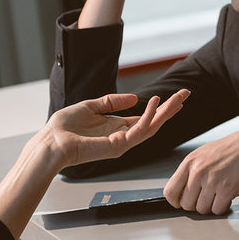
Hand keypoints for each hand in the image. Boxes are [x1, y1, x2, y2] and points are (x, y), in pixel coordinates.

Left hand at [39, 91, 187, 170]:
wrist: (52, 142)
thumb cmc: (64, 128)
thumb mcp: (90, 106)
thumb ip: (111, 102)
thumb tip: (134, 98)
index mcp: (116, 128)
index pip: (145, 118)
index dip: (160, 107)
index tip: (175, 97)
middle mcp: (122, 137)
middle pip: (153, 122)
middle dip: (171, 108)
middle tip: (186, 94)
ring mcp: (122, 143)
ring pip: (152, 126)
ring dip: (167, 111)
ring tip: (179, 97)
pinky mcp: (119, 146)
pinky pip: (140, 130)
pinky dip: (149, 116)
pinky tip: (156, 102)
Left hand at [164, 126, 238, 214]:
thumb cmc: (232, 148)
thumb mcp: (204, 154)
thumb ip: (191, 172)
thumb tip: (183, 192)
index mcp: (190, 162)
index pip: (170, 192)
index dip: (176, 202)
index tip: (183, 202)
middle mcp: (198, 172)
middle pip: (186, 204)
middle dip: (197, 204)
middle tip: (207, 198)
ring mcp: (212, 181)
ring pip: (202, 209)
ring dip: (211, 206)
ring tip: (219, 195)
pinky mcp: (227, 189)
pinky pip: (218, 210)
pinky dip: (223, 207)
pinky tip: (228, 196)